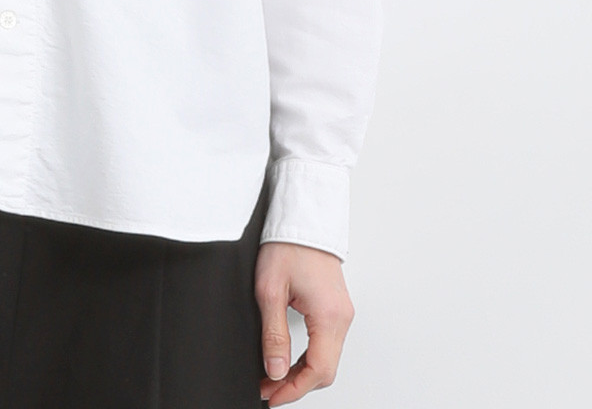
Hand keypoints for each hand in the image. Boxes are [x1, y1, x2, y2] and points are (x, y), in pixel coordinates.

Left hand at [255, 241, 354, 403]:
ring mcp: (341, 313)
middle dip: (296, 385)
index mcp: (329, 316)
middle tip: (268, 388)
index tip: (271, 395)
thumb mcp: (270, 291)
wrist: (302, 218)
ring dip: (302, 372)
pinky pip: (326, 343)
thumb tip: (275, 370)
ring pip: (326, 358)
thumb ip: (274, 334)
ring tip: (273, 376)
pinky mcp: (335, 307)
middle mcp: (342, 318)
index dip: (293, 389)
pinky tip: (289, 359)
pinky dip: (308, 357)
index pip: (318, 371)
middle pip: (325, 370)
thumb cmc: (287, 245)